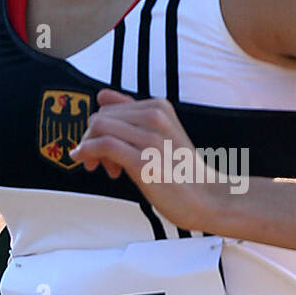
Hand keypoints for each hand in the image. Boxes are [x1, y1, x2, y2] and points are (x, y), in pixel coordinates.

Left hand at [70, 90, 230, 229]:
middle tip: (101, 161)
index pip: (109, 106)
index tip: (103, 146)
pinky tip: (89, 162)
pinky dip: (88, 152)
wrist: (207, 198)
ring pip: (99, 127)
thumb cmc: (184, 172)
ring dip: (89, 146)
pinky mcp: (143, 159)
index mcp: (159, 108)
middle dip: (92, 138)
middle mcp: (155, 118)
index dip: (100, 127)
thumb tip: (103, 96)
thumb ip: (132, 115)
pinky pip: (104, 145)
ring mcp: (150, 138)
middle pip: (101, 116)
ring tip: (101, 166)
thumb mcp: (161, 133)